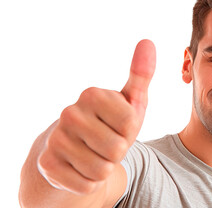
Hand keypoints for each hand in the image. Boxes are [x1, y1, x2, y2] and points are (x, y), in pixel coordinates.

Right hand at [37, 40, 155, 194]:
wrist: (74, 149)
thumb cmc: (110, 123)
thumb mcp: (130, 101)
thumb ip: (141, 74)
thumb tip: (148, 42)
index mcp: (92, 95)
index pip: (130, 123)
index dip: (129, 130)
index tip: (118, 125)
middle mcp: (70, 113)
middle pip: (117, 148)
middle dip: (118, 152)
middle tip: (106, 143)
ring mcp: (55, 139)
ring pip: (102, 170)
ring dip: (104, 167)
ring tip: (94, 154)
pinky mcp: (47, 165)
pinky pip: (87, 184)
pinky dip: (90, 181)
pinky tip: (80, 167)